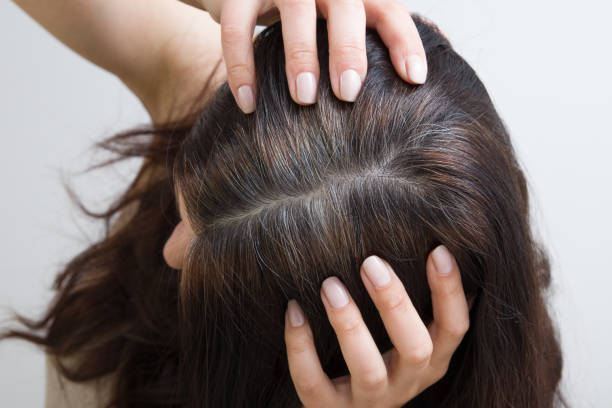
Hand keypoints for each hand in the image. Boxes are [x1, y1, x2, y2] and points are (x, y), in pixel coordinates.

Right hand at [186, 0, 427, 112]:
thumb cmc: (302, 17)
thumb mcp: (335, 23)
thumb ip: (363, 43)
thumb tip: (407, 86)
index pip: (389, 11)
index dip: (404, 43)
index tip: (414, 79)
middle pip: (345, 7)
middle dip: (348, 50)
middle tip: (348, 93)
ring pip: (295, 11)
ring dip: (300, 55)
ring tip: (303, 99)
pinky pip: (238, 26)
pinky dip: (242, 66)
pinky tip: (248, 102)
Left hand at [284, 245, 470, 406]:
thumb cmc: (381, 357)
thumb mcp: (409, 338)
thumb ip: (421, 305)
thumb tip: (442, 251)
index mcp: (430, 362)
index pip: (453, 329)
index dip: (449, 292)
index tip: (437, 250)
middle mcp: (405, 384)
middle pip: (415, 348)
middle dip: (395, 303)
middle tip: (371, 262)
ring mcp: (369, 401)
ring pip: (367, 370)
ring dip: (349, 324)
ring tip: (330, 285)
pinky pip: (312, 382)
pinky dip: (300, 347)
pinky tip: (294, 311)